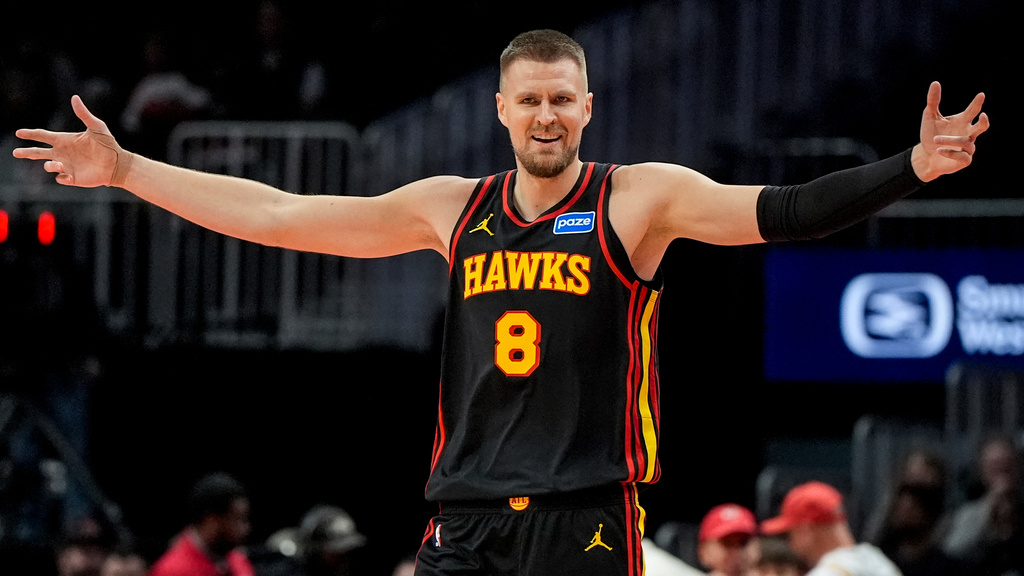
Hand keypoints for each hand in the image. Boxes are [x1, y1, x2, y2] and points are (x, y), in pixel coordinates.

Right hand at [12, 95, 132, 187]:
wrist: (117, 164)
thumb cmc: (108, 145)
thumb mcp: (97, 127)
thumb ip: (84, 114)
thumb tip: (74, 97)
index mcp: (65, 140)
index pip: (43, 136)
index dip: (31, 134)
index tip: (18, 132)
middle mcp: (63, 153)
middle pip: (39, 153)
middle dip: (26, 152)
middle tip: (15, 152)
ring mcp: (67, 166)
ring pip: (49, 166)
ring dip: (51, 165)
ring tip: (59, 164)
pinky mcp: (73, 178)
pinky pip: (60, 179)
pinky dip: (61, 177)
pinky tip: (68, 175)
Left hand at [912, 81, 989, 181]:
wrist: (925, 156)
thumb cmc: (930, 135)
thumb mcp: (929, 117)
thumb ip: (933, 101)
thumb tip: (935, 83)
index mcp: (962, 121)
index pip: (972, 110)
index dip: (977, 103)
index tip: (981, 95)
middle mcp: (967, 133)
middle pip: (982, 127)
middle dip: (984, 122)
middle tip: (983, 116)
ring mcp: (967, 147)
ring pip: (965, 142)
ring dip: (950, 140)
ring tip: (936, 140)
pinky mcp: (964, 160)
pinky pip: (962, 156)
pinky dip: (951, 152)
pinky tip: (940, 150)